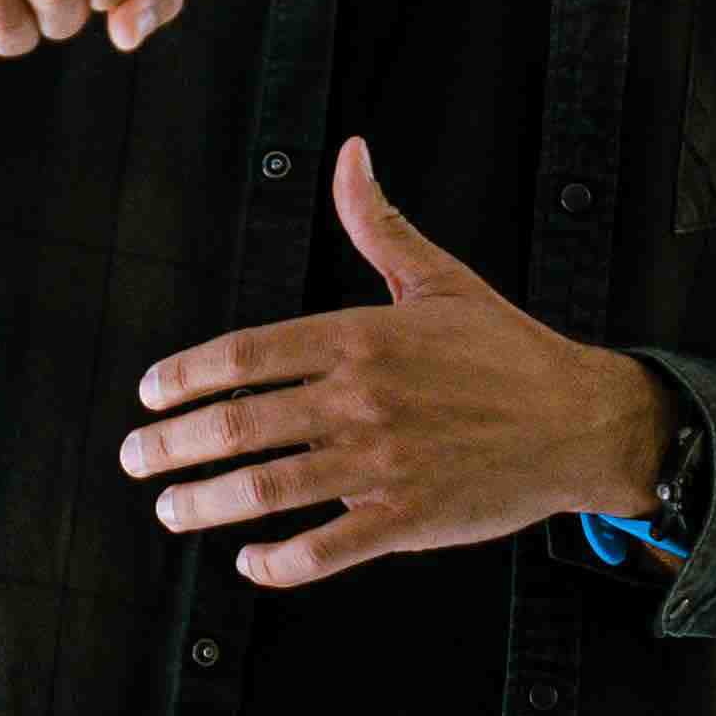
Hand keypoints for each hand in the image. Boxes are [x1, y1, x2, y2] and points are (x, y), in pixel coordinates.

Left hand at [122, 141, 671, 586]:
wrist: (580, 420)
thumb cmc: (507, 350)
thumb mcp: (440, 278)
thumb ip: (378, 223)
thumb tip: (350, 153)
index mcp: (361, 336)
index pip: (247, 354)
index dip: (185, 376)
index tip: (150, 394)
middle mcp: (362, 399)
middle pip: (239, 425)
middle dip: (170, 447)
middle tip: (135, 459)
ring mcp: (383, 463)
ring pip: (267, 491)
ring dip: (204, 505)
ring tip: (171, 509)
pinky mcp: (408, 519)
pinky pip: (325, 549)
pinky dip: (278, 561)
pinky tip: (251, 560)